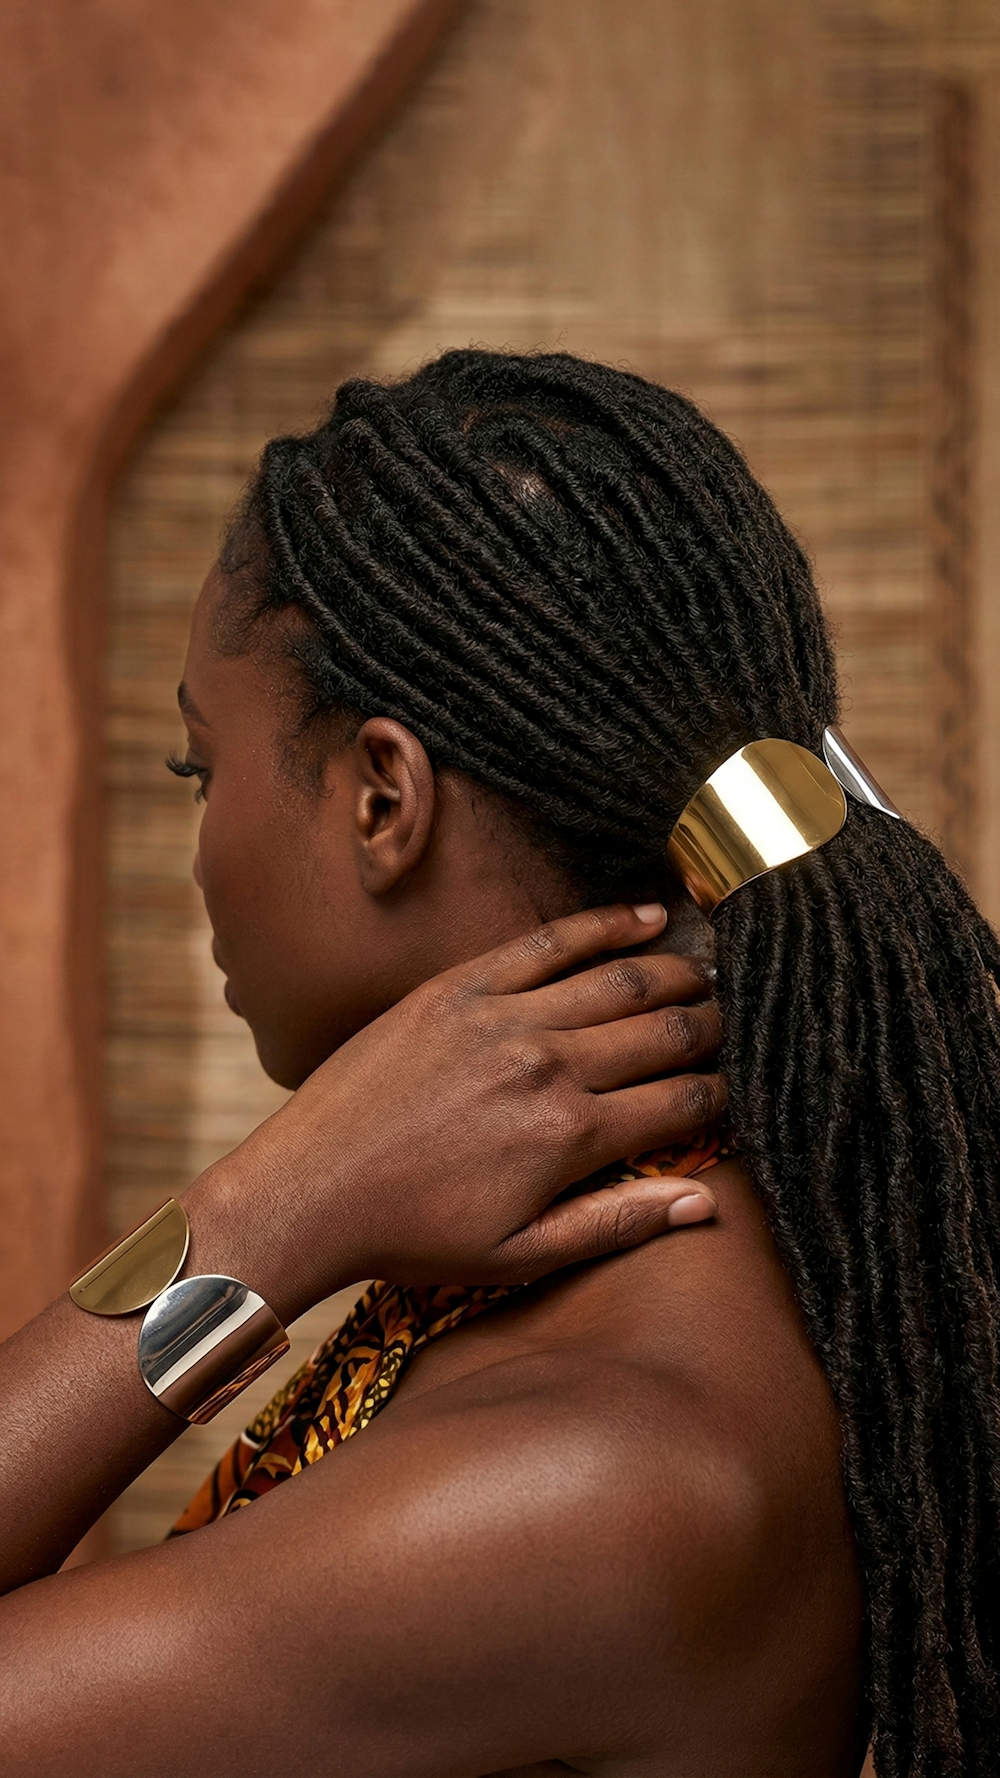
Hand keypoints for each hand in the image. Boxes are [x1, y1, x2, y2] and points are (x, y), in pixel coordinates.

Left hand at [205, 902, 725, 1308]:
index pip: (680, 1102)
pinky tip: (647, 916)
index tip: (741, 1092)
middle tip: (738, 1025)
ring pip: (618, 979)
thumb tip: (708, 1202)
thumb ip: (616, 1223)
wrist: (309, 1190)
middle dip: (712, 1027)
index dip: (723, 1095)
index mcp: (568, 1138)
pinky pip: (547, 942)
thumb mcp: (519, 1255)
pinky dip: (604, 925)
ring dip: (675, 971)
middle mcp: (547, 1066)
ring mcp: (502, 1017)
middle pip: (662, 1030)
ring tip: (709, 973)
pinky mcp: (459, 987)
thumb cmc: (412, 1235)